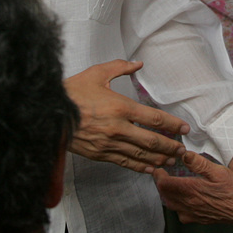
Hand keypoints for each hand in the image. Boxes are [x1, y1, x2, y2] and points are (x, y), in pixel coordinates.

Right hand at [64, 59, 189, 172]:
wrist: (48, 113)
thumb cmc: (73, 92)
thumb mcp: (97, 74)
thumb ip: (120, 67)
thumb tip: (138, 63)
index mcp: (121, 106)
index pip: (155, 119)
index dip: (173, 125)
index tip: (184, 129)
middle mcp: (118, 128)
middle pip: (152, 141)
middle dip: (171, 146)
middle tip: (183, 149)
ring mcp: (109, 143)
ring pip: (141, 155)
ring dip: (160, 159)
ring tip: (172, 160)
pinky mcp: (100, 154)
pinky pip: (126, 163)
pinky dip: (141, 167)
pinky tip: (152, 169)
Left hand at [154, 151, 232, 226]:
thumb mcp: (219, 171)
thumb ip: (200, 163)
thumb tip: (184, 154)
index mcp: (191, 190)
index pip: (164, 185)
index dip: (158, 175)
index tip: (159, 167)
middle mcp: (188, 204)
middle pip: (164, 195)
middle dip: (160, 184)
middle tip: (162, 173)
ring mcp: (192, 214)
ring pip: (170, 205)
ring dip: (166, 194)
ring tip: (170, 184)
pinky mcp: (197, 219)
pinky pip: (179, 213)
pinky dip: (175, 205)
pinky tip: (182, 198)